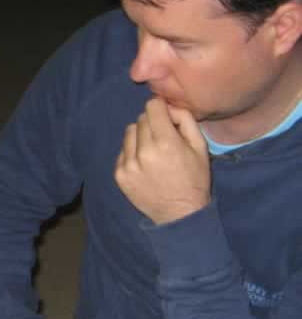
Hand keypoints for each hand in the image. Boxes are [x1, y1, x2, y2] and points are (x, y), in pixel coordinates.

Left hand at [114, 98, 210, 223]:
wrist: (179, 213)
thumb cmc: (194, 178)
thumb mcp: (200, 146)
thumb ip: (185, 120)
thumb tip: (168, 106)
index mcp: (165, 142)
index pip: (152, 107)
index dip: (160, 108)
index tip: (165, 115)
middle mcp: (143, 152)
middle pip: (141, 119)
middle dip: (152, 123)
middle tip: (163, 136)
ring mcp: (128, 164)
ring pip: (129, 132)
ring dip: (140, 136)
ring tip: (153, 150)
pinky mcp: (119, 174)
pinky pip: (122, 151)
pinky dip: (132, 152)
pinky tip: (145, 163)